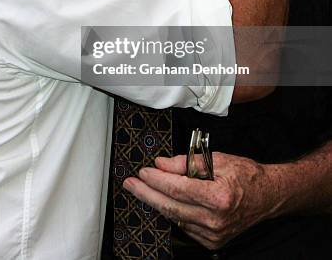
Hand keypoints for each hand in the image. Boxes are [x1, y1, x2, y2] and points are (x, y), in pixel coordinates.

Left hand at [123, 152, 274, 249]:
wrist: (268, 196)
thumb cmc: (245, 175)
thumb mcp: (217, 159)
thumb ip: (186, 162)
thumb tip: (161, 164)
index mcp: (218, 197)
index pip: (177, 188)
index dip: (156, 179)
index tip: (142, 171)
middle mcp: (216, 219)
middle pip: (170, 206)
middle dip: (146, 193)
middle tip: (130, 184)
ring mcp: (214, 234)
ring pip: (175, 217)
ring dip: (156, 202)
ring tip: (141, 188)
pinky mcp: (212, 241)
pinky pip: (184, 225)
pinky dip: (172, 211)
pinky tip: (164, 199)